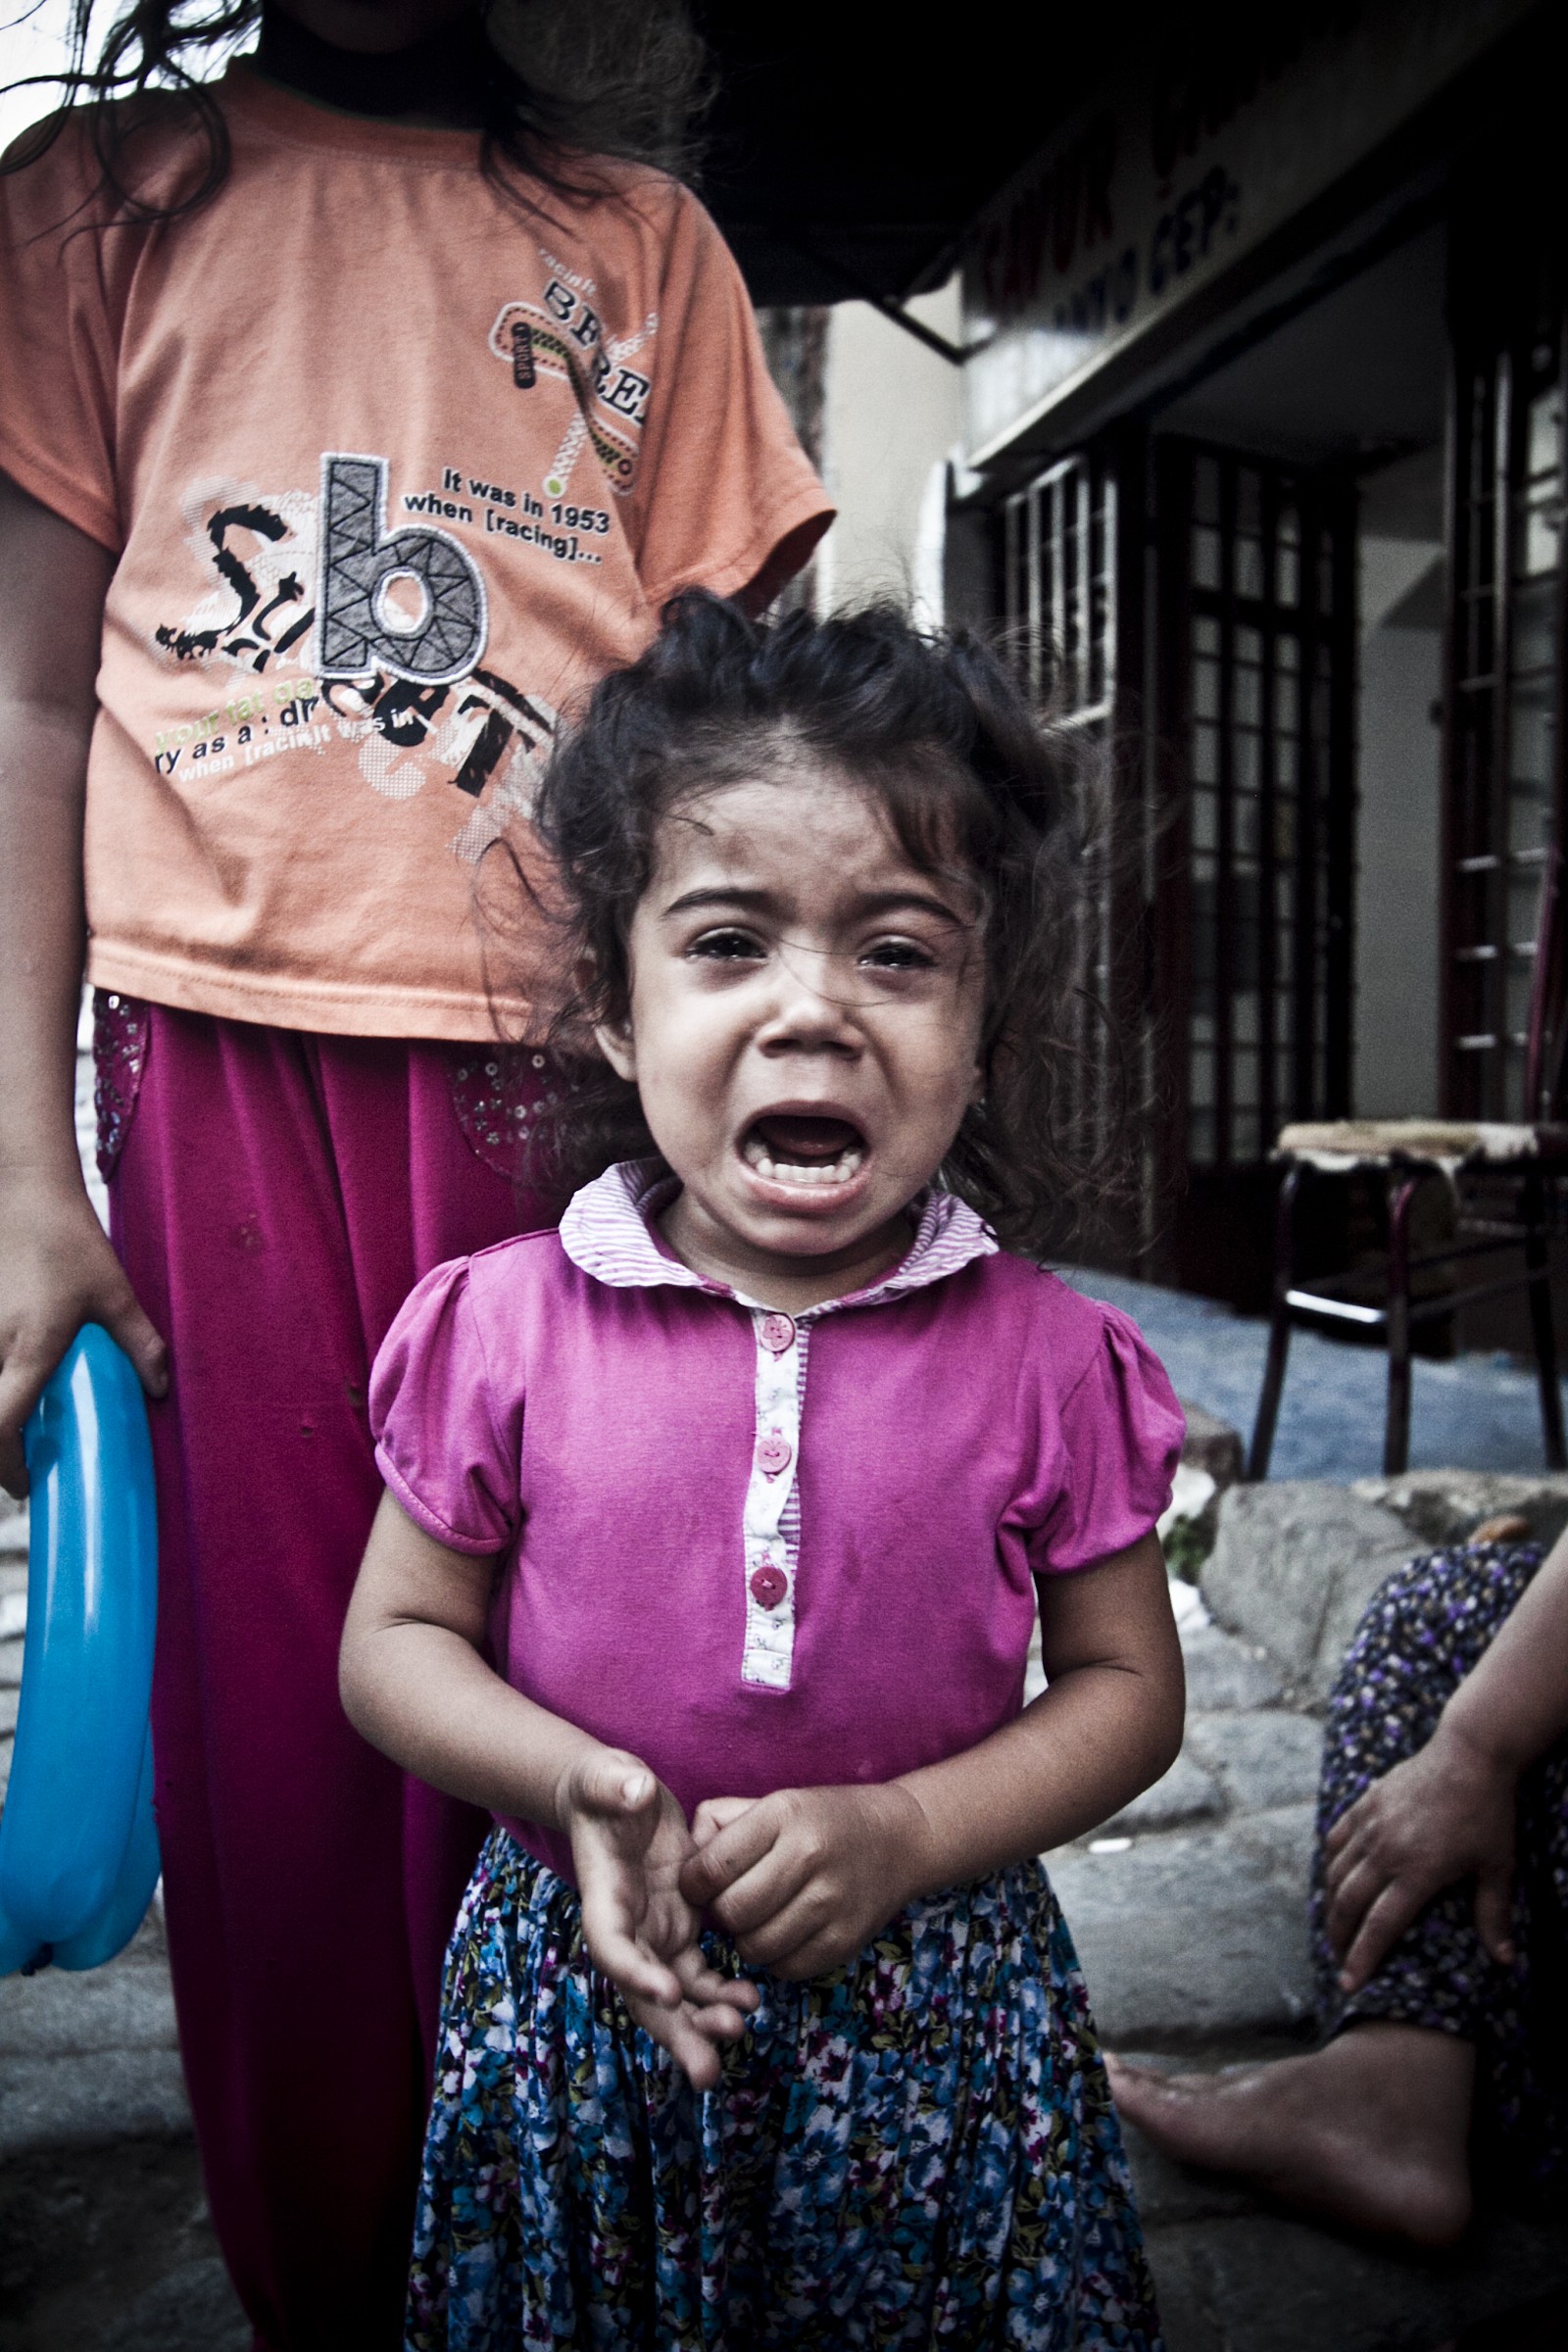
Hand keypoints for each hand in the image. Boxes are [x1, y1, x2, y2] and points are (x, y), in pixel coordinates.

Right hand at [0, 1174, 167, 1495]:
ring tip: (20, 1434)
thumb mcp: (115, 1293)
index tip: (28, 1485)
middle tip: (24, 1469)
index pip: (1, 1425)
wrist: (23, 1194)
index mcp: (29, 1349)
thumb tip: (162, 1389)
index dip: (8, 1465)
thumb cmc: (69, 1241)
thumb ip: (141, 1345)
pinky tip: (13, 1391)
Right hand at [560, 1748, 757, 2088]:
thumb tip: (634, 1788)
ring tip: (740, 2031)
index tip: (669, 1992)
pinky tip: (749, 2004)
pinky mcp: (679, 1929)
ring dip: (702, 2022)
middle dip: (674, 2032)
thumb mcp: (606, 1777)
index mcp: (603, 1898)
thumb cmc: (606, 1787)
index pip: (612, 1945)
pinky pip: (697, 1976)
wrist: (619, 1798)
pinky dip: (718, 1995)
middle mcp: (627, 1928)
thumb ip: (615, 1784)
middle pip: (644, 1992)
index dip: (635, 1973)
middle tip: (708, 2068)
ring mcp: (654, 1934)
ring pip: (675, 1995)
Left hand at [680, 1782, 928, 1980]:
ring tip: (757, 1918)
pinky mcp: (845, 1940)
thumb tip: (685, 1869)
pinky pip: (786, 1968)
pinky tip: (784, 1932)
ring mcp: (831, 1902)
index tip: (698, 1884)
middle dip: (719, 1915)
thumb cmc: (819, 1821)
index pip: (712, 1867)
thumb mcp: (771, 1803)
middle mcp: (808, 1856)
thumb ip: (718, 1825)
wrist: (898, 1840)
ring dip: (745, 1939)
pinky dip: (775, 1958)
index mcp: (783, 1814)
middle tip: (729, 1903)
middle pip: (732, 1912)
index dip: (692, 1884)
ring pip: (755, 1947)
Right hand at [1323, 1722, 1518, 1992]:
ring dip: (1330, 1903)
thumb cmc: (1489, 1813)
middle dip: (1339, 1936)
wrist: (1470, 1754)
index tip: (1349, 1983)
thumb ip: (1494, 1914)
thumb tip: (1505, 1960)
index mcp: (1418, 1871)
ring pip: (1337, 1872)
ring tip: (1333, 1925)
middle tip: (1337, 1959)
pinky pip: (1337, 1838)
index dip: (1363, 1957)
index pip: (1381, 1925)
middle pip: (1349, 1902)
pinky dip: (1330, 1862)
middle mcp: (1387, 1851)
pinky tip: (1332, 1876)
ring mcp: (1372, 1825)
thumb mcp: (1498, 1866)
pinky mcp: (1366, 1804)